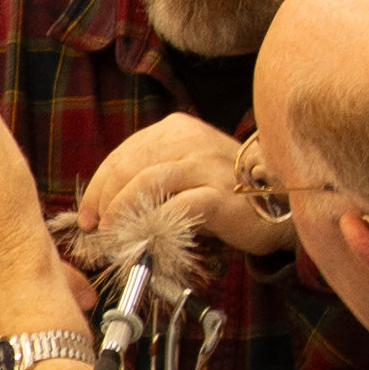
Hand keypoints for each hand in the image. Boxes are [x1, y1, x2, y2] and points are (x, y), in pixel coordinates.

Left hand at [79, 113, 295, 255]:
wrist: (279, 204)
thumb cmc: (227, 192)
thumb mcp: (186, 172)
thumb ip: (152, 175)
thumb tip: (106, 204)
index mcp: (176, 129)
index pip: (123, 153)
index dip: (99, 186)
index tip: (88, 215)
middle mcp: (189, 140)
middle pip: (128, 166)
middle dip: (104, 201)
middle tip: (96, 229)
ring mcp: (205, 165)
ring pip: (145, 183)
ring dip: (121, 212)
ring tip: (113, 234)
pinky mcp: (218, 195)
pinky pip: (174, 207)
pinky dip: (151, 225)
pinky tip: (142, 240)